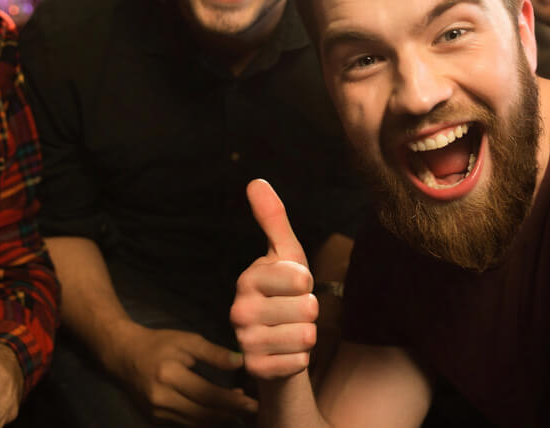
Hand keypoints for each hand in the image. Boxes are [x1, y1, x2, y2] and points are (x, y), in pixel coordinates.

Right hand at [107, 321, 257, 425]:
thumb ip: (213, 353)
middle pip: (203, 412)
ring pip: (195, 422)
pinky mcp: (155, 418)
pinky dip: (203, 420)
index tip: (252, 401)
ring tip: (238, 412)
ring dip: (218, 419)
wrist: (124, 355)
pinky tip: (218, 413)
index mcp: (170, 375)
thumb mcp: (187, 341)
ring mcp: (157, 411)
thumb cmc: (158, 344)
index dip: (231, 400)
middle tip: (251, 409)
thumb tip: (240, 362)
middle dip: (229, 413)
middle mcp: (162, 398)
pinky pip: (185, 423)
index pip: (208, 393)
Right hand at [231, 179, 318, 379]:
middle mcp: (239, 310)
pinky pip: (298, 362)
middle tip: (293, 312)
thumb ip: (273, 219)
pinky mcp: (255, 369)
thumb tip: (256, 181)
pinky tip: (287, 353)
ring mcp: (245, 341)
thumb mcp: (285, 253)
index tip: (295, 286)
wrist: (276, 344)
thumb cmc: (285, 293)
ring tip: (291, 331)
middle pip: (307, 308)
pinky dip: (300, 359)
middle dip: (310, 311)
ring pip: (305, 336)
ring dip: (307, 335)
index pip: (300, 278)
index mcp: (247, 279)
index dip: (307, 282)